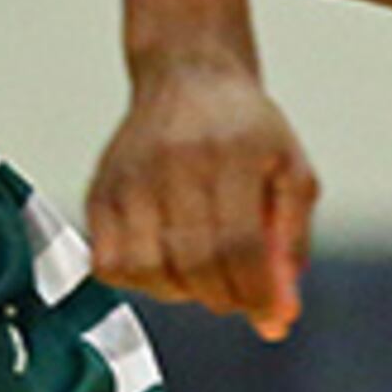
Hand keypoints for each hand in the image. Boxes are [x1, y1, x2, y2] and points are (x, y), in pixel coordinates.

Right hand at [85, 53, 318, 342]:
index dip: (256, 295)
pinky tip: (164, 261)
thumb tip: (279, 314)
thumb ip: (291, 243)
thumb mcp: (291, 172)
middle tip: (238, 294)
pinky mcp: (100, 189)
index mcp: (232, 152)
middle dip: (224, 297)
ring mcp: (131, 175)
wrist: (189, 74)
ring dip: (181, 292)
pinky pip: (109, 263)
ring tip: (201, 272)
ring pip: (147, 269)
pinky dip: (139, 278)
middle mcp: (176, 161)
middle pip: (194, 263)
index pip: (240, 246)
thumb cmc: (247, 131)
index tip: (269, 317)